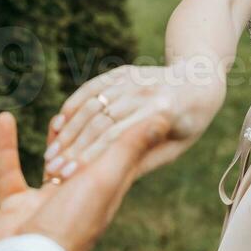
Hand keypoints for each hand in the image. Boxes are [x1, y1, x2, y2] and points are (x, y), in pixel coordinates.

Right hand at [0, 109, 170, 250]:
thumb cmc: (71, 222)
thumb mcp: (106, 179)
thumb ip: (130, 147)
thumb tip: (163, 118)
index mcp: (105, 194)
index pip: (118, 155)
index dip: (125, 129)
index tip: (135, 104)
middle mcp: (79, 199)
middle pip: (87, 159)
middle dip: (91, 135)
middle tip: (99, 106)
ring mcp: (47, 203)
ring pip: (53, 162)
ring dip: (54, 141)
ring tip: (58, 116)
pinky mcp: (16, 205)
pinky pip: (10, 169)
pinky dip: (5, 145)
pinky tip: (3, 118)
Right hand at [42, 64, 221, 183]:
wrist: (200, 80)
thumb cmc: (189, 124)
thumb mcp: (174, 149)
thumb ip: (143, 160)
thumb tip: (111, 179)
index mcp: (161, 114)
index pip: (116, 139)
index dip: (89, 158)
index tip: (67, 176)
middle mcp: (144, 92)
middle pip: (99, 123)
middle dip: (72, 147)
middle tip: (51, 168)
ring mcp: (132, 79)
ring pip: (92, 106)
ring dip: (68, 130)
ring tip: (50, 152)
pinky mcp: (122, 72)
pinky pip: (92, 87)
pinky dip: (73, 104)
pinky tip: (58, 123)